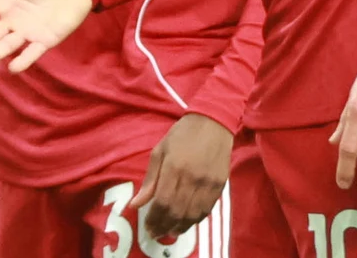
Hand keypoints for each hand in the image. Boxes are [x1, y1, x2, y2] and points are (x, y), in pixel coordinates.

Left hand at [132, 114, 233, 240]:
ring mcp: (208, 183)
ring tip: (169, 231)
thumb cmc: (182, 134)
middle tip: (156, 233)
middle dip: (164, 226)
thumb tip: (136, 204)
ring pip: (193, 214)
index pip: (162, 201)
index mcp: (174, 167)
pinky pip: (207, 209)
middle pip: (177, 211)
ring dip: (180, 227)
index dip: (154, 218)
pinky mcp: (220, 185)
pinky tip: (186, 222)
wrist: (213, 122)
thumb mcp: (160, 151)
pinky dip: (195, 220)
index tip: (147, 226)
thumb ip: (150, 180)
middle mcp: (192, 177)